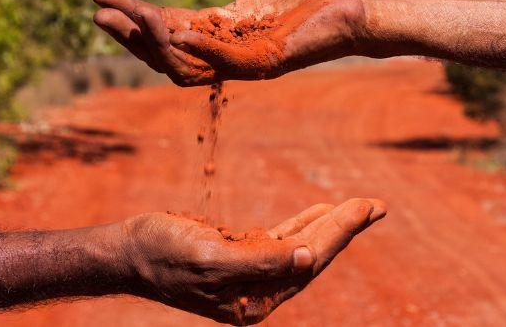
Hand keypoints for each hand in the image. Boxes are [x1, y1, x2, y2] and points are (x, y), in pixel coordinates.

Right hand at [93, 0, 379, 85]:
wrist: (349, 3)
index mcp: (216, 30)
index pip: (163, 26)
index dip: (131, 13)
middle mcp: (222, 51)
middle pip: (164, 52)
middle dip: (130, 35)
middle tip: (100, 12)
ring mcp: (242, 62)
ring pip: (185, 65)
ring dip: (156, 43)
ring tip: (133, 14)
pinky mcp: (265, 63)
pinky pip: (224, 63)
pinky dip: (198, 49)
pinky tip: (175, 28)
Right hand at [120, 198, 385, 324]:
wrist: (129, 251)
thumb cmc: (163, 254)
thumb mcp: (210, 258)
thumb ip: (261, 261)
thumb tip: (308, 259)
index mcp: (255, 300)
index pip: (309, 263)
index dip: (339, 233)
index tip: (365, 207)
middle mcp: (258, 292)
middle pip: (311, 256)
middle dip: (344, 228)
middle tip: (376, 204)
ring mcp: (250, 275)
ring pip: (300, 247)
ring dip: (329, 226)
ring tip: (360, 207)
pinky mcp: (239, 256)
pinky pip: (280, 240)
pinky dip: (301, 225)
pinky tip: (319, 212)